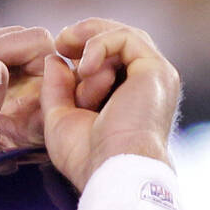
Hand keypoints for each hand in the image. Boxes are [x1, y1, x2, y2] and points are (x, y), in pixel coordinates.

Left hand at [41, 18, 180, 191]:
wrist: (112, 173)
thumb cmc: (88, 160)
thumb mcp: (61, 121)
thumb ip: (57, 90)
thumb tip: (54, 60)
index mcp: (129, 101)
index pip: (109, 62)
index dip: (82, 52)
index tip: (57, 53)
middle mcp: (146, 88)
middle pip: (119, 44)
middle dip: (87, 37)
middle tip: (59, 41)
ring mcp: (155, 78)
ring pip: (124, 37)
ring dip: (90, 38)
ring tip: (65, 44)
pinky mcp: (156, 70)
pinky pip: (126, 38)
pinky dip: (99, 44)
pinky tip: (82, 68)